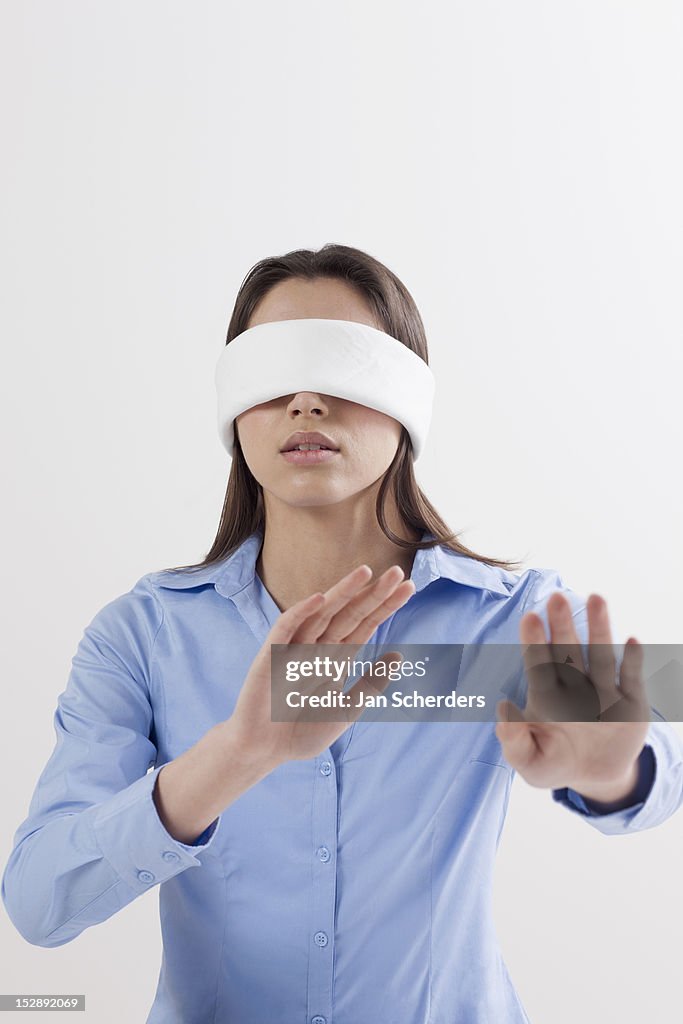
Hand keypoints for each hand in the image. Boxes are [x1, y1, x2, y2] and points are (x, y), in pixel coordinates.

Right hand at [226, 563, 414, 769]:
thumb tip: (398, 655)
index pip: (365, 625)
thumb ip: (370, 684)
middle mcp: (318, 647)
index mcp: (336, 658)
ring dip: (343, 592)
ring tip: (366, 572)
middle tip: (397, 573)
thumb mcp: (345, 710)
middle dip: (372, 594)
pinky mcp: (272, 655)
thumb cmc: (301, 731)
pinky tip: (320, 599)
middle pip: (349, 614)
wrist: (264, 750)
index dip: (385, 606)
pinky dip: (301, 612)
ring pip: (322, 614)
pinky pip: (286, 628)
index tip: (408, 587)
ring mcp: (295, 649)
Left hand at [494, 593, 650, 796]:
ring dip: (599, 627)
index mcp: (546, 696)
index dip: (534, 641)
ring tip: (596, 599)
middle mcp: (574, 686)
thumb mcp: (530, 762)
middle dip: (562, 625)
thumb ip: (514, 742)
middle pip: (568, 650)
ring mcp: (603, 691)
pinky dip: (633, 661)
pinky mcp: (631, 702)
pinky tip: (632, 642)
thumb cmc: (552, 763)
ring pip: (600, 655)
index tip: (529, 618)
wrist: (594, 776)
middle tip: (556, 597)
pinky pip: (632, 677)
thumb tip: (502, 711)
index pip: (538, 664)